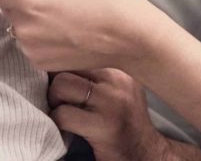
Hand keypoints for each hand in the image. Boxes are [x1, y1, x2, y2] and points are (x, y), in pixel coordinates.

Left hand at [0, 0, 169, 72]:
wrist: (133, 39)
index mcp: (29, 1)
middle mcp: (24, 29)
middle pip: (3, 3)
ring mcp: (31, 49)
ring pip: (16, 21)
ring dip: (31, 12)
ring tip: (65, 7)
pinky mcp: (40, 63)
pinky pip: (29, 39)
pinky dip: (41, 31)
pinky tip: (67, 25)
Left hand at [49, 69, 168, 160]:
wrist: (146, 154)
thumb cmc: (126, 121)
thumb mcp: (119, 88)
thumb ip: (96, 73)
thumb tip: (58, 59)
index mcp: (119, 66)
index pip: (79, 50)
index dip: (62, 63)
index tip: (57, 76)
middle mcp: (118, 78)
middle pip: (67, 63)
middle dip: (55, 82)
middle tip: (59, 99)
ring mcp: (111, 101)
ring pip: (62, 85)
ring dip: (54, 101)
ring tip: (63, 111)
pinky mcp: (103, 125)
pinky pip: (63, 115)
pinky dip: (57, 122)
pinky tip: (67, 128)